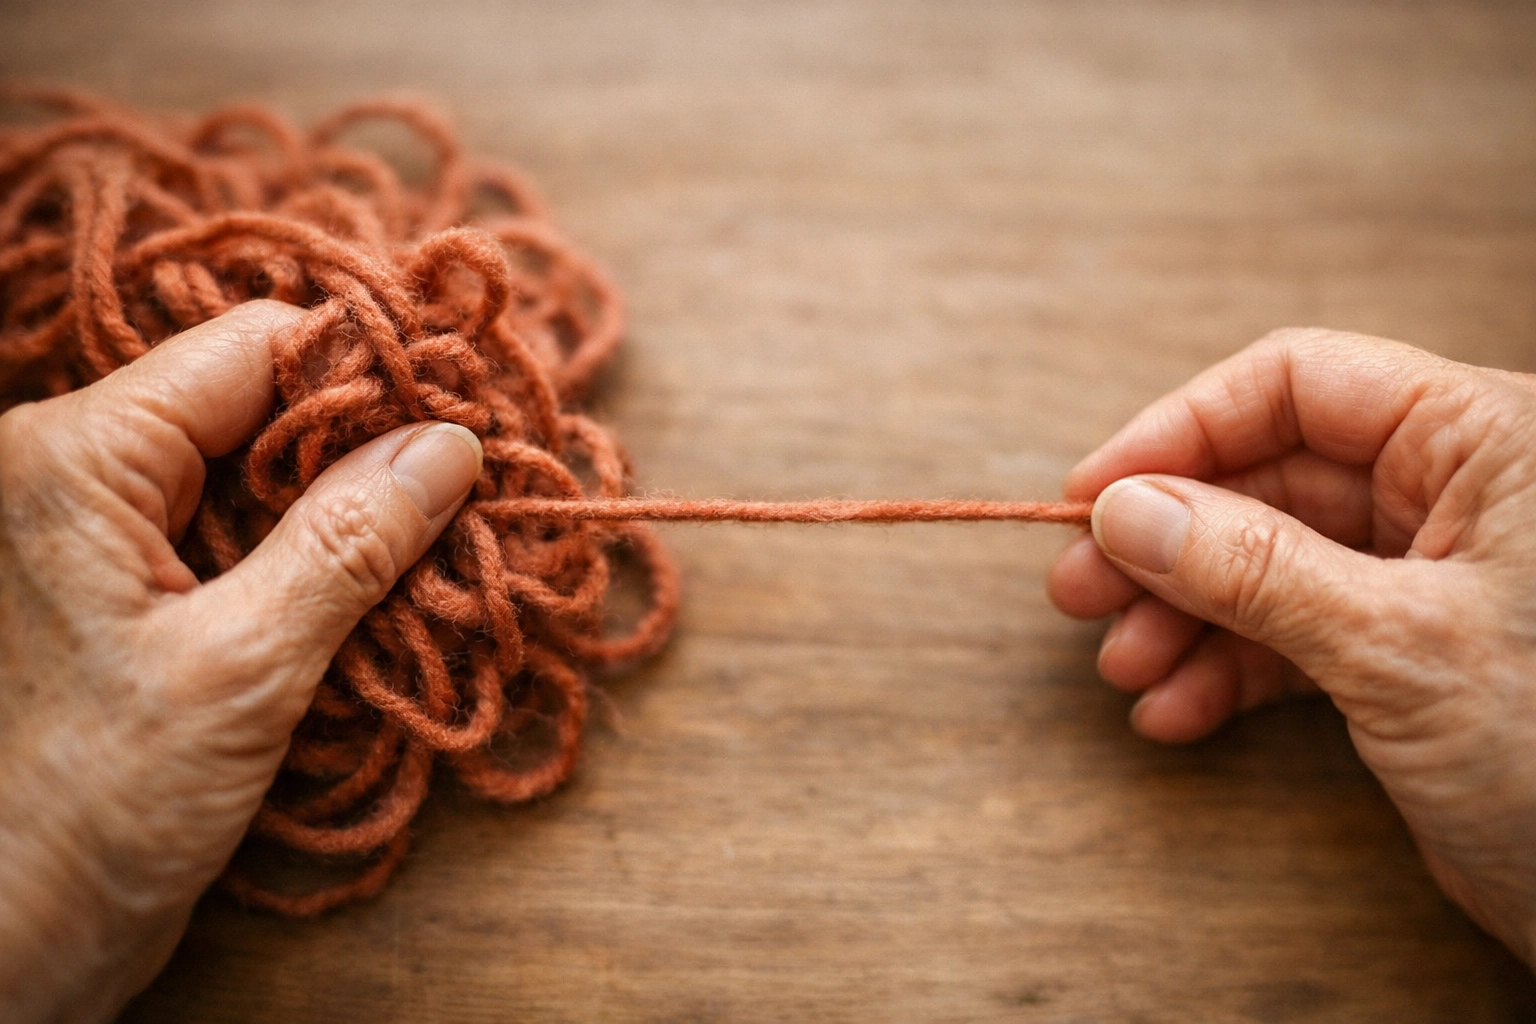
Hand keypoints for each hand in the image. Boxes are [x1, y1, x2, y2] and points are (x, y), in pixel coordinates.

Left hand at [0, 301, 483, 1021]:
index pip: (251, 347)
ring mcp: (96, 533)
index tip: (465, 420)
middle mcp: (75, 471)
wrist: (2, 946)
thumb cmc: (87, 811)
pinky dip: (311, 558)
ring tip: (437, 552)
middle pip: (257, 404)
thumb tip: (448, 446)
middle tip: (466, 496)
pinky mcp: (123, 591)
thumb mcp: (241, 668)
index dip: (365, 373)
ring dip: (347, 511)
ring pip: (255, 472)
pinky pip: (236, 534)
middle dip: (365, 449)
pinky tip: (375, 596)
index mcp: (75, 456)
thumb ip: (348, 542)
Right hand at [1048, 327, 1535, 964]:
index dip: (1182, 431)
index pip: (1299, 385)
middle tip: (1079, 592)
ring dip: (1183, 616)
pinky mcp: (1403, 652)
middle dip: (1166, 542)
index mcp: (1482, 441)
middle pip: (1264, 479)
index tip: (1094, 494)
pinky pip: (1289, 634)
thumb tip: (1125, 511)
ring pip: (1264, 562)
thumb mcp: (1397, 646)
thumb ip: (1254, 569)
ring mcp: (1422, 574)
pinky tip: (1175, 710)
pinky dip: (1226, 670)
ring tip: (1124, 668)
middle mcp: (1450, 493)